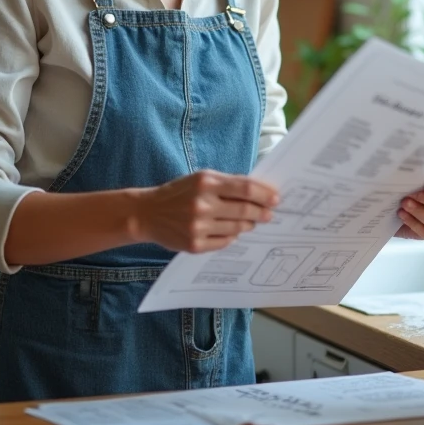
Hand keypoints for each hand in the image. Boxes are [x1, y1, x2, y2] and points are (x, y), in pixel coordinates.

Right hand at [133, 170, 278, 253]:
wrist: (147, 213)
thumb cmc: (178, 193)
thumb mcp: (200, 179)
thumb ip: (227, 184)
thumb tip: (259, 192)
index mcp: (205, 183)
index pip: (244, 188)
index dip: (264, 194)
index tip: (276, 198)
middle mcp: (202, 205)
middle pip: (244, 211)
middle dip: (261, 213)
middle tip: (269, 214)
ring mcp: (198, 227)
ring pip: (237, 229)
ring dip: (247, 225)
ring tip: (249, 222)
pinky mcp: (195, 245)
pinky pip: (225, 242)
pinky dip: (231, 237)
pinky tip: (228, 231)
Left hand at [395, 179, 423, 239]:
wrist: (390, 207)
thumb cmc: (405, 191)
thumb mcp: (411, 182)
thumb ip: (419, 178)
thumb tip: (421, 173)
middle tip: (412, 194)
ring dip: (418, 211)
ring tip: (405, 203)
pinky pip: (423, 231)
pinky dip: (412, 222)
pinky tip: (402, 214)